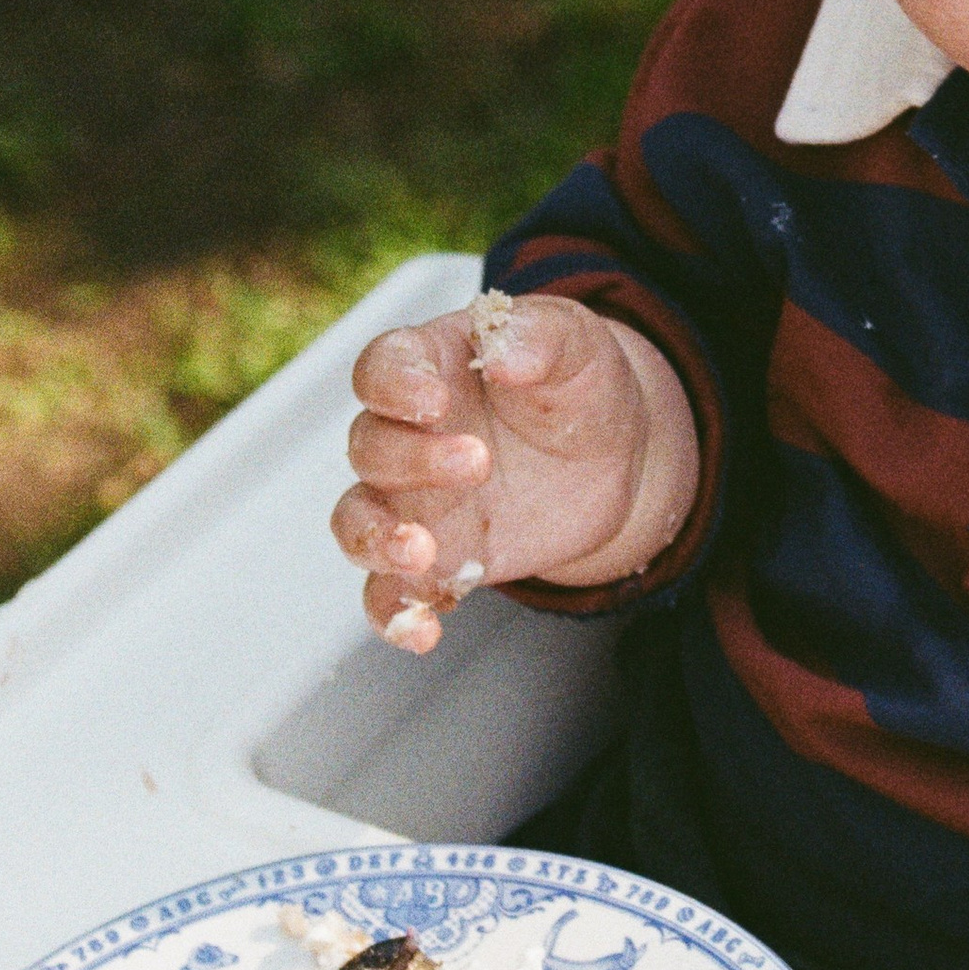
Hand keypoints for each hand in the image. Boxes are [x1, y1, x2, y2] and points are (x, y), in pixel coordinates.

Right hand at [332, 294, 699, 651]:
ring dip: (376, 540)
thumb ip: (540, 337)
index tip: (434, 402)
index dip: (394, 385)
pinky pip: (390, 592)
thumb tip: (500, 350)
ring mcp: (414, 501)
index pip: (381, 367)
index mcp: (430, 366)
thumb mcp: (577, 345)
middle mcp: (406, 434)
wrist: (612, 457)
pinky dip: (395, 615)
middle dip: (412, 460)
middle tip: (479, 462)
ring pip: (356, 521)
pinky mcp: (436, 558)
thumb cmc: (579, 385)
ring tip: (421, 552)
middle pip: (369, 446)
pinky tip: (424, 632)